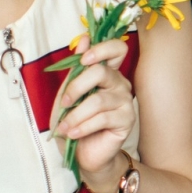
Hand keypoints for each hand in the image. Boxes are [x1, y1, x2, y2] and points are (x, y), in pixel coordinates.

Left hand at [53, 37, 136, 188]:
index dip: (101, 49)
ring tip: (64, 127)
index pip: (116, 49)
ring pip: (98, 100)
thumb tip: (83, 39)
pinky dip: (82, 127)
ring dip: (75, 115)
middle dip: (76, 88)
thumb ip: (75, 70)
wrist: (83, 154)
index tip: (83, 59)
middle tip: (64, 104)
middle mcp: (119, 84)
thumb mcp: (68, 94)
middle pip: (101, 72)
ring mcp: (125, 102)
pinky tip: (74, 134)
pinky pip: (102, 118)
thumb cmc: (74, 123)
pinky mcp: (127, 120)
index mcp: (107, 73)